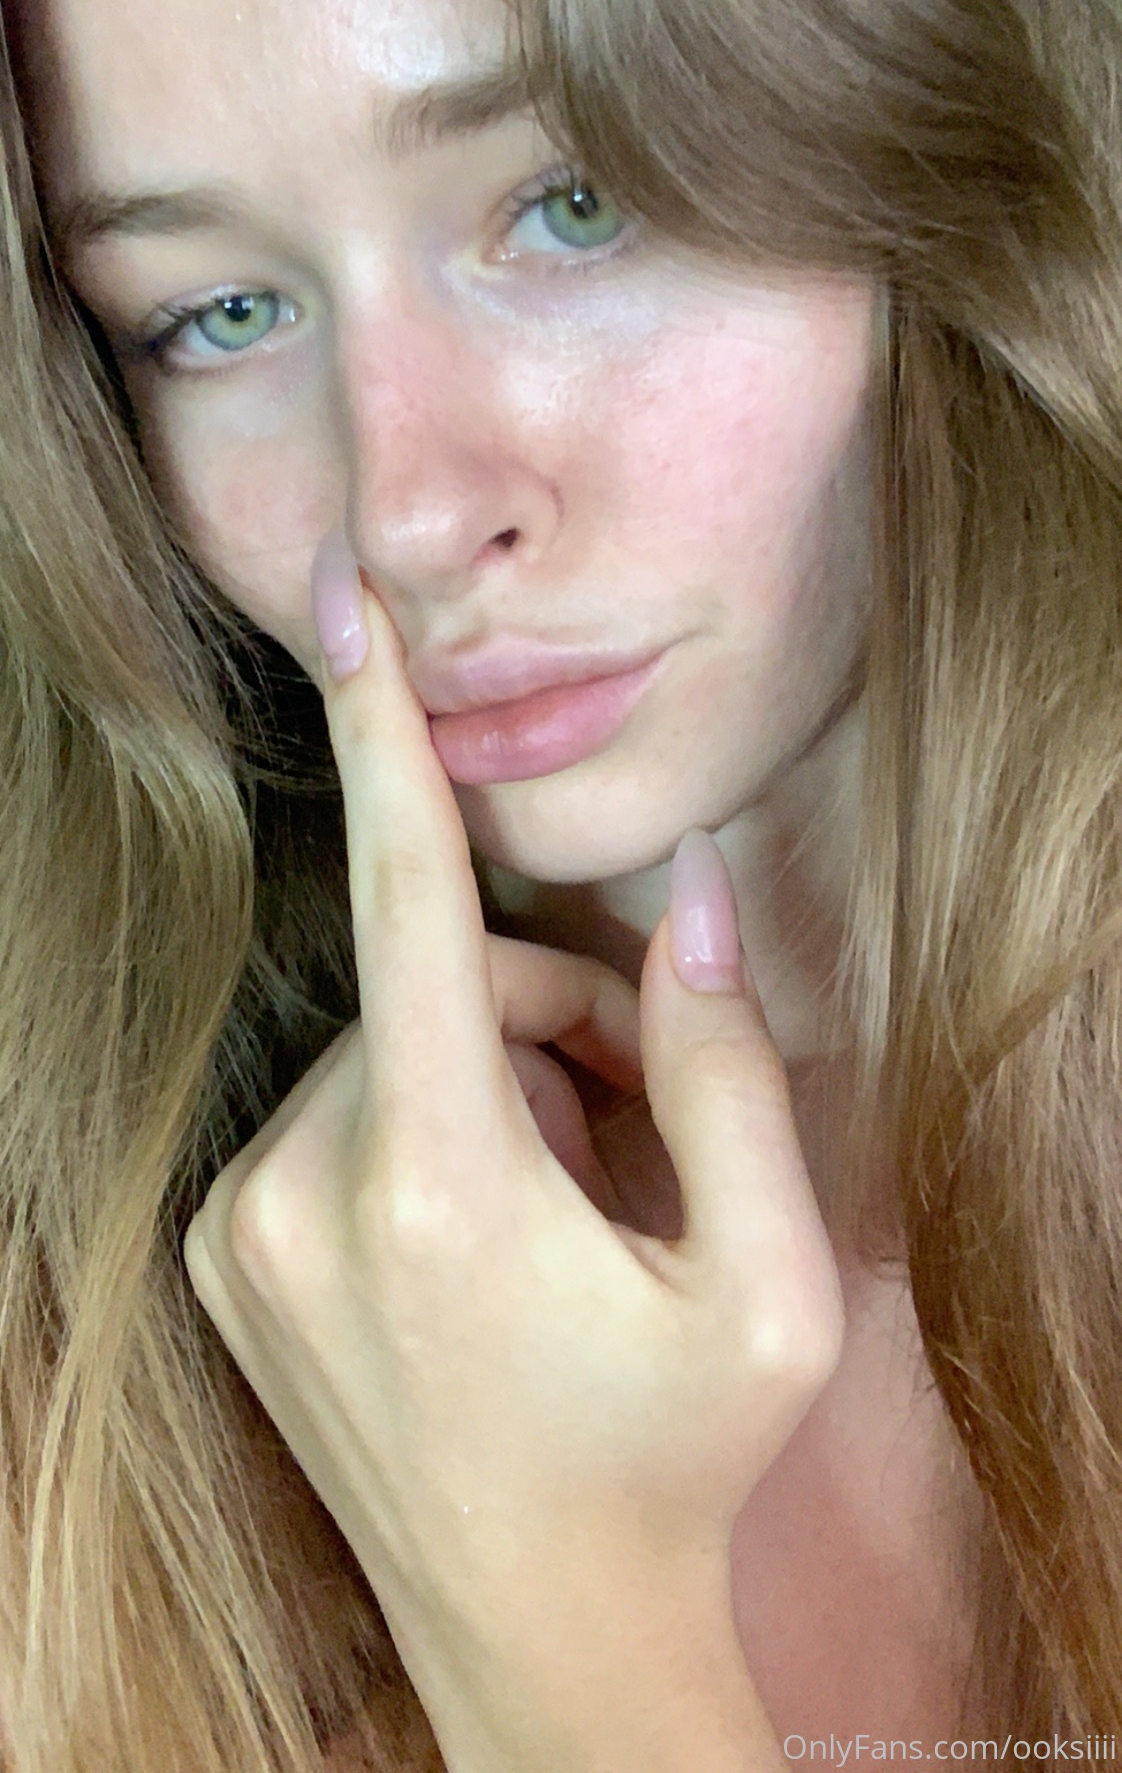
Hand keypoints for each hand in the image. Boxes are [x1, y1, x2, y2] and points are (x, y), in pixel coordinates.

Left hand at [182, 534, 845, 1765]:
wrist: (542, 1639)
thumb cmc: (672, 1459)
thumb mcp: (768, 1280)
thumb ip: (729, 1067)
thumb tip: (695, 899)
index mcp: (437, 1192)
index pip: (406, 906)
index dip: (379, 736)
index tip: (342, 604)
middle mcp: (300, 1200)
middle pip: (439, 989)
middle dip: (553, 1018)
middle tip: (643, 1121)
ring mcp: (243, 1234)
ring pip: (388, 1045)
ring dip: (490, 1076)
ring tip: (573, 1199)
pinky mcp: (223, 1258)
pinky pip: (337, 1108)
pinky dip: (420, 1125)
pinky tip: (488, 1232)